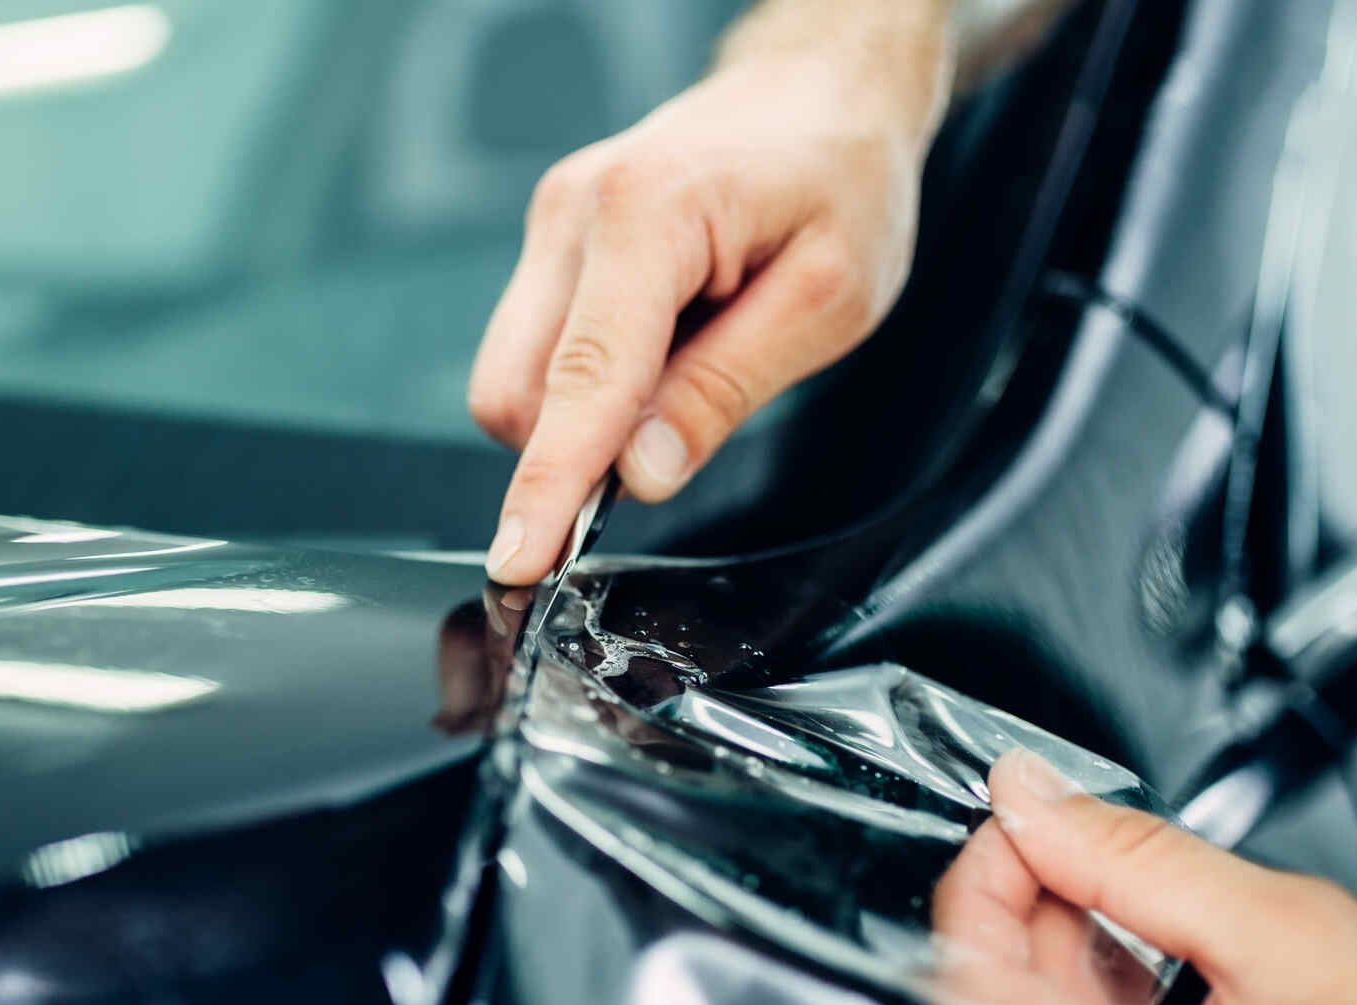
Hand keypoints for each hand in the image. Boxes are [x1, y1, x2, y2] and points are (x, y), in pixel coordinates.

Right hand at [468, 8, 952, 584]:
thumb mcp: (828, 298)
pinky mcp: (553, 243)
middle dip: (574, 452)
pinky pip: (537, 349)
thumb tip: (640, 475)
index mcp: (648, 215)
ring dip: (583, 416)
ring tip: (689, 364)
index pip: (580, 381)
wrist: (820, 91)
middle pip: (518, 392)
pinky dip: (587, 384)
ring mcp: (554, 224)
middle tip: (681, 434)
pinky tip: (662, 347)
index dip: (550, 485)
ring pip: (515, 378)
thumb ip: (725, 389)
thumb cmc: (841, 177)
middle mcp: (576, 212)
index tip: (520, 559)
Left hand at [936, 749, 1356, 1004]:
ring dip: (1059, 974)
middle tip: (1067, 844)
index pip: (979, 997)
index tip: (1009, 825)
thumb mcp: (1296, 937)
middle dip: (1025, 920)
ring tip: (1119, 907)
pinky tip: (1133, 982)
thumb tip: (1032, 803)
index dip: (979, 887)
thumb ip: (1138, 860)